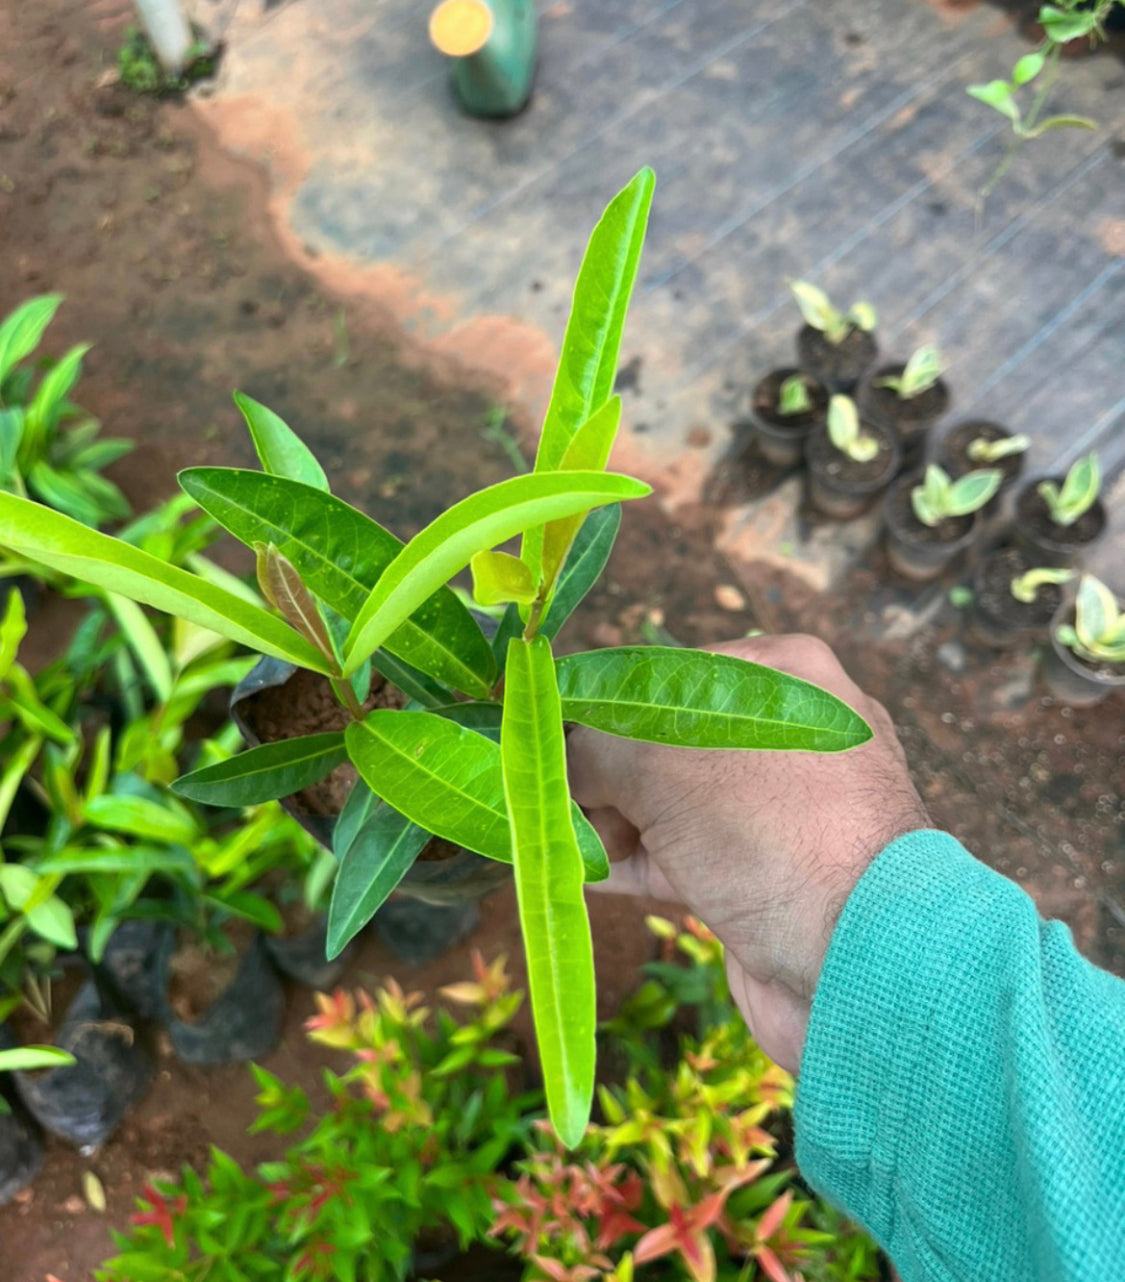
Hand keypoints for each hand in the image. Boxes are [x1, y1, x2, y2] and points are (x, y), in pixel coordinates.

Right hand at [567, 634, 928, 1072]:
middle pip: (659, 740)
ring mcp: (779, 809)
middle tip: (543, 797)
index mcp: (781, 674)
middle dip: (596, 771)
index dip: (593, 708)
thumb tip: (543, 749)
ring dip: (607, 820)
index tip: (537, 736)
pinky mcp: (765, 874)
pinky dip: (630, 858)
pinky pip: (680, 853)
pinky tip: (578, 868)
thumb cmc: (771, 831)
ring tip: (551, 836)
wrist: (863, 967)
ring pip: (667, 802)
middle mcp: (785, 732)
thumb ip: (590, 745)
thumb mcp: (661, 764)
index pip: (659, 675)